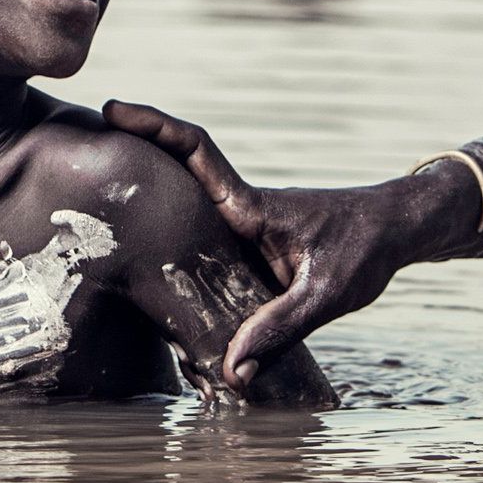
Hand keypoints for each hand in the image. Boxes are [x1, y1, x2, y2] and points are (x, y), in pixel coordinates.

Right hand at [104, 99, 431, 387]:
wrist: (398, 230)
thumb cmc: (368, 249)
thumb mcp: (328, 294)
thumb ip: (279, 331)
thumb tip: (231, 373)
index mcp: (251, 206)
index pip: (196, 150)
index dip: (154, 125)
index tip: (114, 109)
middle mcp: (240, 208)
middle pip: (176, 166)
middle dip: (134, 149)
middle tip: (84, 145)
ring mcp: (244, 223)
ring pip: (187, 203)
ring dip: (149, 192)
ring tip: (97, 206)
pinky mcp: (252, 242)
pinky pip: (204, 235)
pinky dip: (176, 239)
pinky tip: (159, 273)